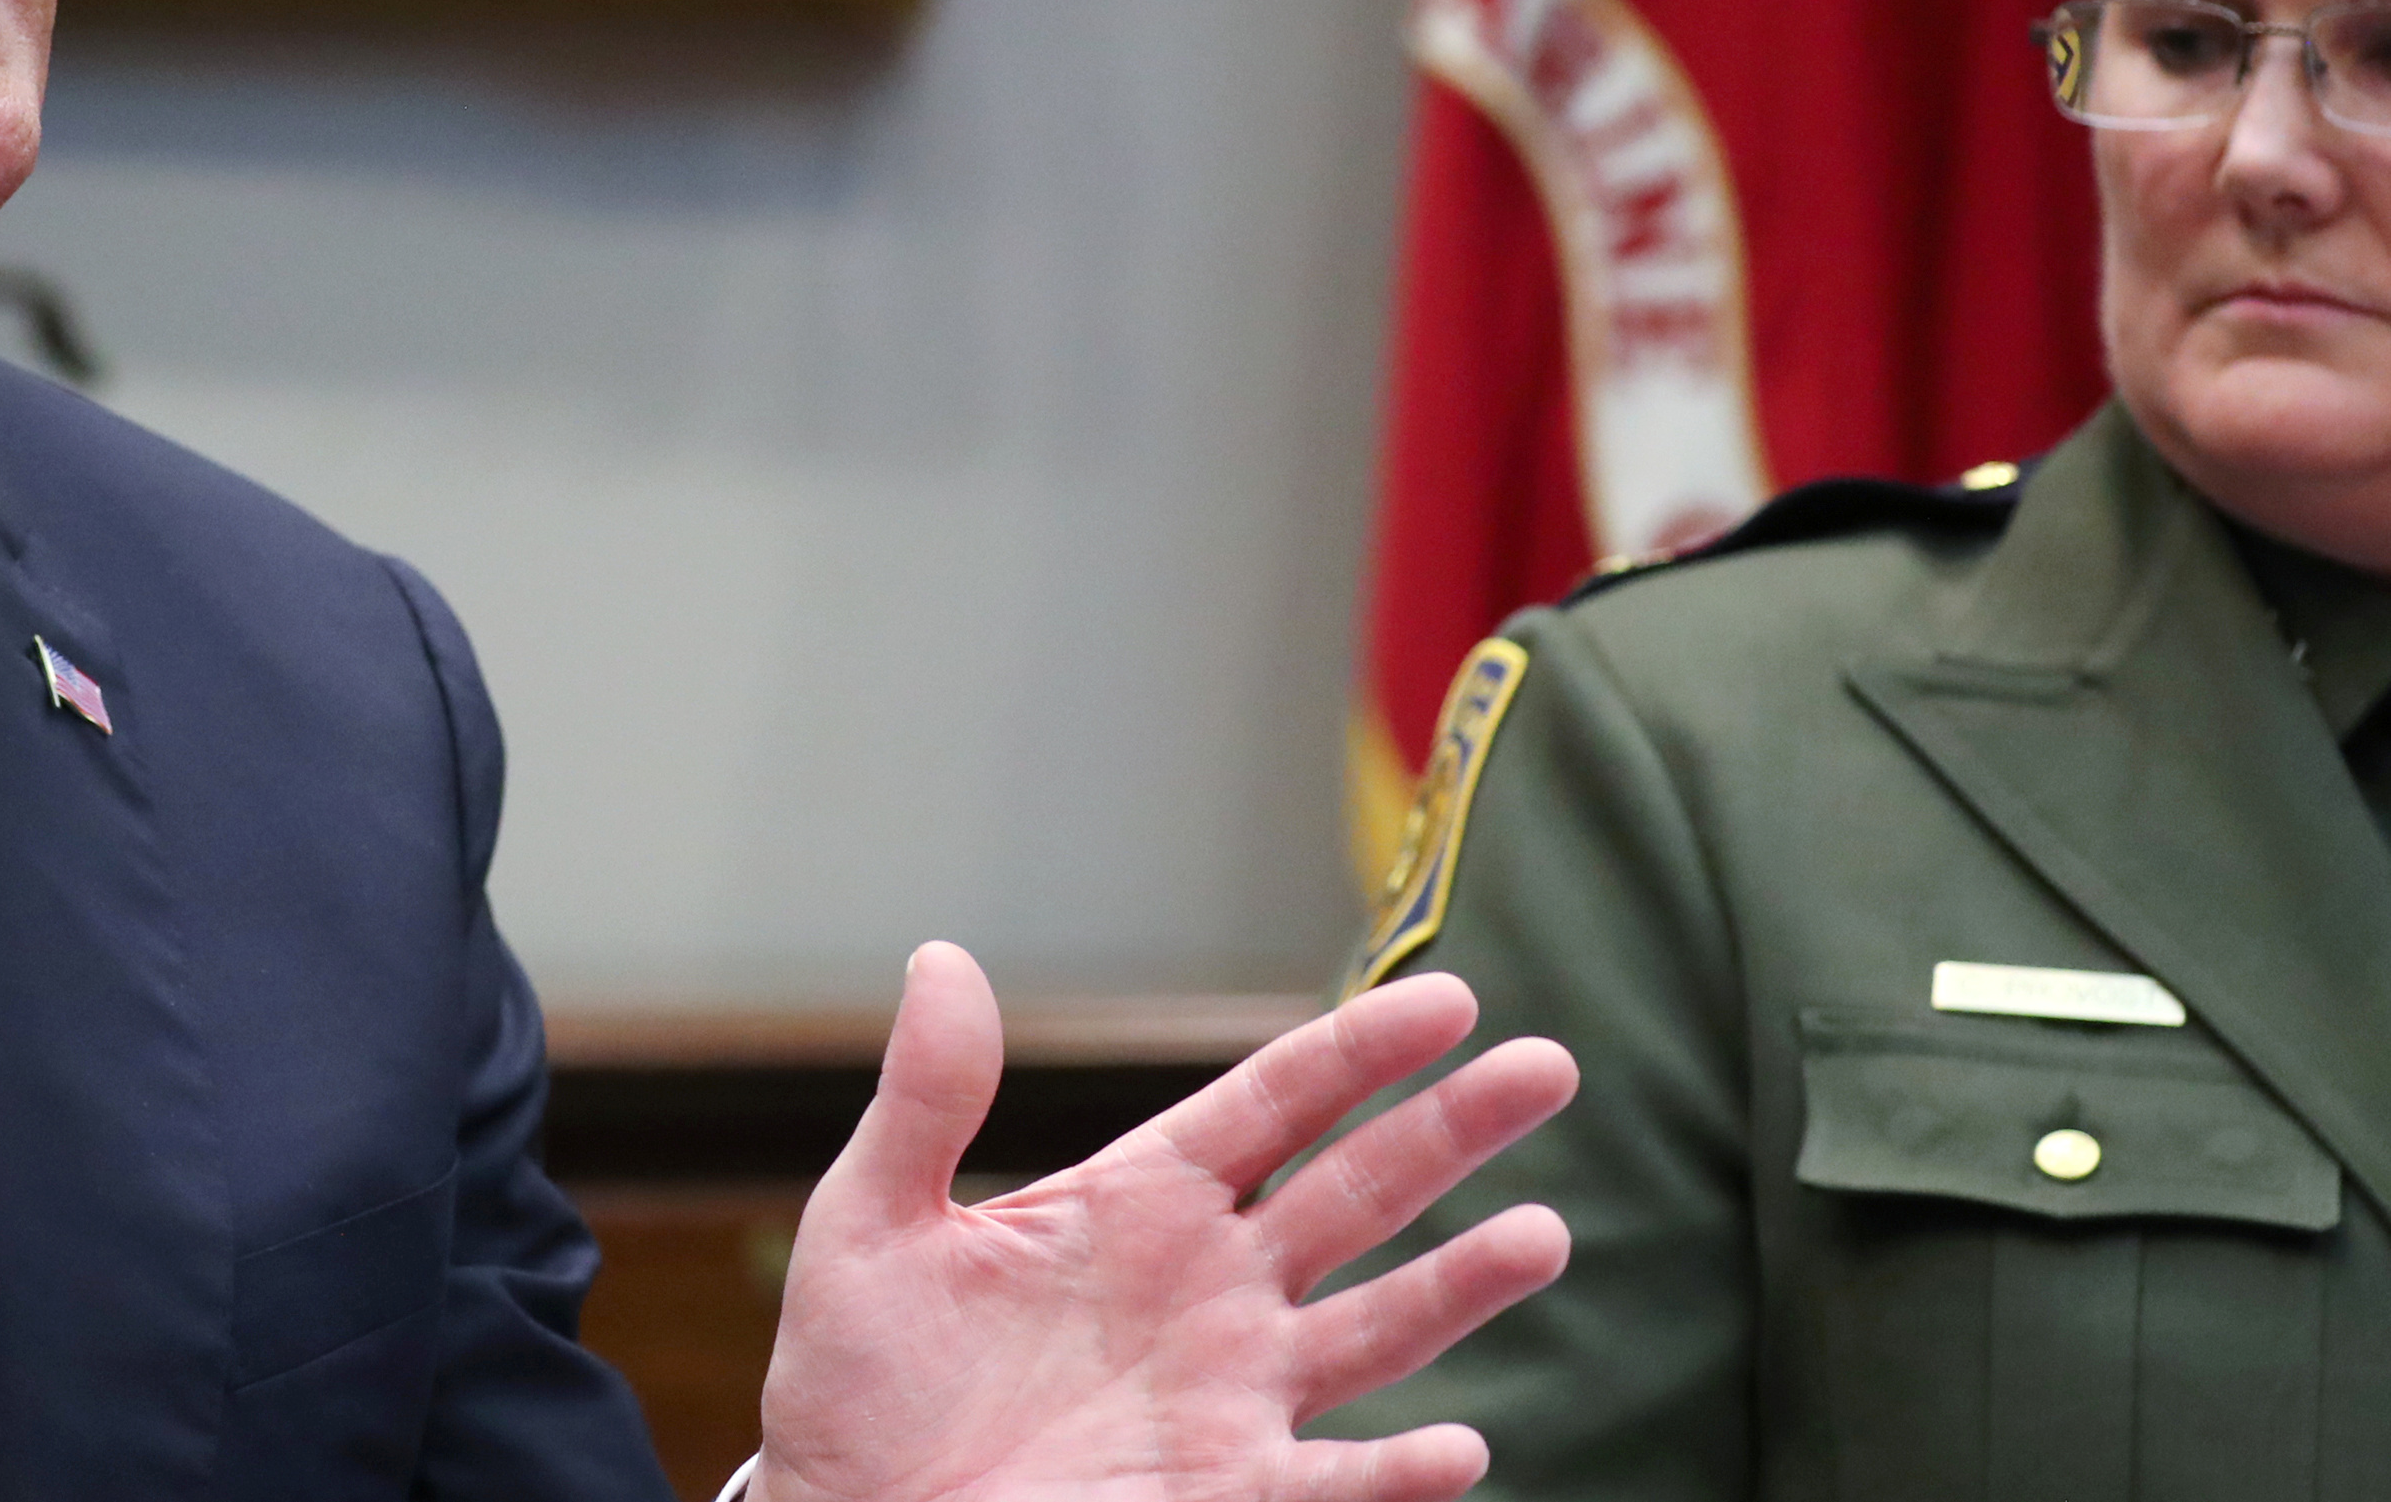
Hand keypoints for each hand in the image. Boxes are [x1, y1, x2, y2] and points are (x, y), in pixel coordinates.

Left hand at [754, 947, 1574, 1501]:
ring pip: (1377, 1326)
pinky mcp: (1226, 1495)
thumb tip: (942, 958)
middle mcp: (1209, 1287)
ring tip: (1543, 1234)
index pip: (1273, 1104)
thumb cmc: (856, 1379)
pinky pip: (1333, 1485)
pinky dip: (1397, 1475)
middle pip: (1357, 1191)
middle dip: (1452, 1131)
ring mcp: (1230, 1394)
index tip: (1450, 1000)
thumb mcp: (873, 1225)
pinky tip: (1459, 1449)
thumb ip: (927, 1099)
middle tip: (1552, 1066)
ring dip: (1461, 1285)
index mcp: (1138, 1201)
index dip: (1359, 1051)